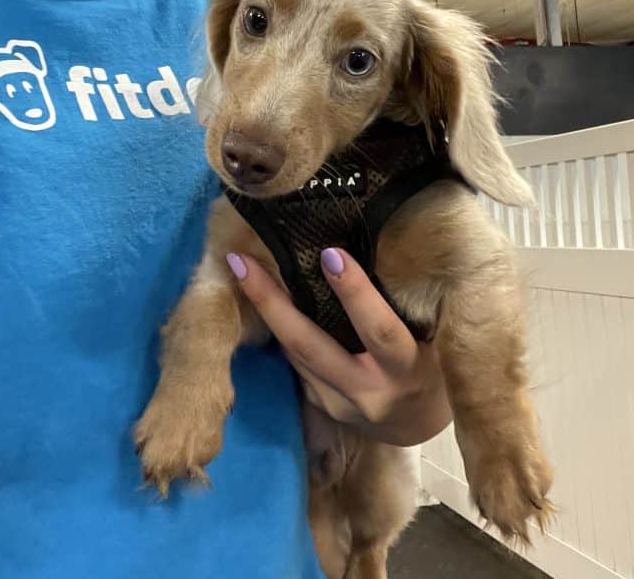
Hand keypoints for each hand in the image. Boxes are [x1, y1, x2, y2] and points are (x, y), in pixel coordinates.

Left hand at [226, 247, 451, 445]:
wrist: (421, 427)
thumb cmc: (435, 365)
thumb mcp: (433, 340)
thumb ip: (401, 309)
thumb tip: (366, 248)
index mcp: (406, 370)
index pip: (378, 330)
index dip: (354, 293)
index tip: (330, 253)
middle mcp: (369, 392)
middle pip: (311, 345)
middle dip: (273, 303)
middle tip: (243, 263)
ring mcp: (340, 404)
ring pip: (295, 354)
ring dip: (266, 312)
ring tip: (240, 269)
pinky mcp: (322, 408)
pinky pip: (297, 364)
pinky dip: (280, 330)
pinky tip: (260, 299)